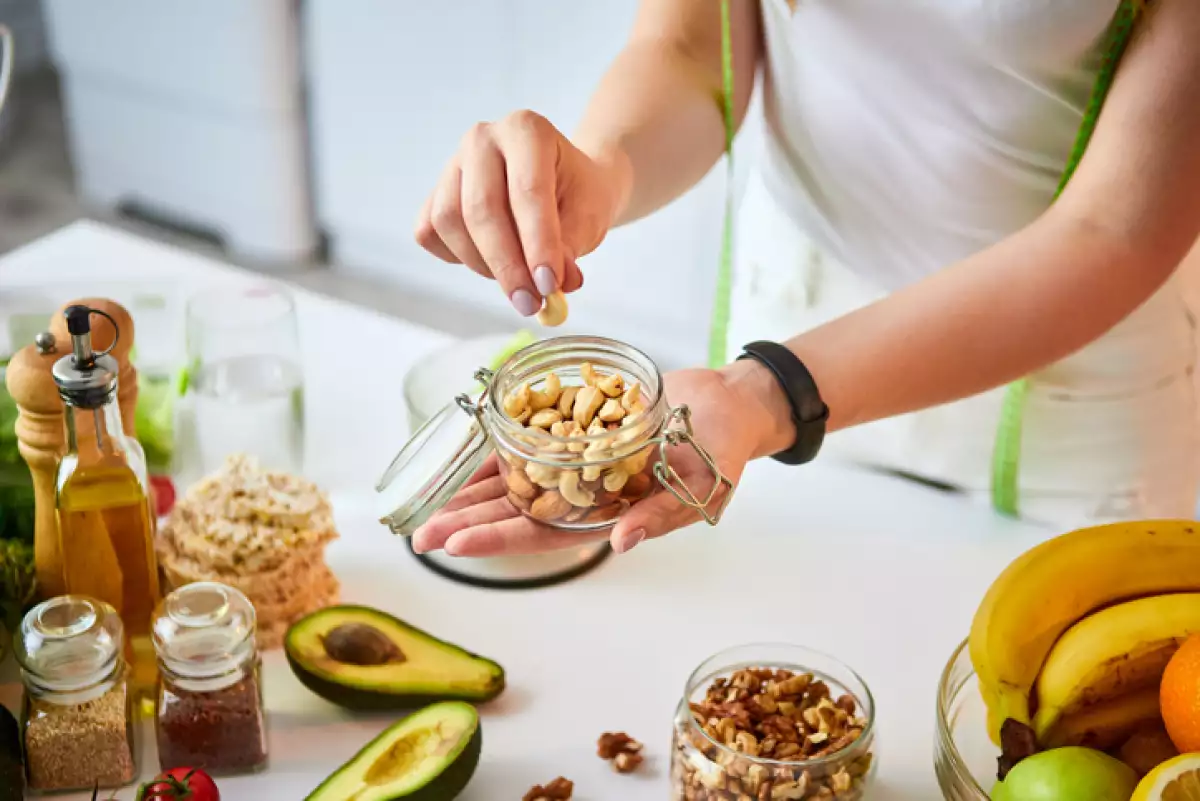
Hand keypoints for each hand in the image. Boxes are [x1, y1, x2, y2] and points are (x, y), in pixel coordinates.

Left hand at [412, 367, 772, 556]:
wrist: (727, 403)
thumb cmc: (722, 450)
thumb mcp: (701, 486)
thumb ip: (661, 515)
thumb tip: (622, 542)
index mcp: (609, 517)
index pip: (544, 536)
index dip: (498, 540)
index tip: (455, 544)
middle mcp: (585, 495)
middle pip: (516, 513)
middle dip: (467, 522)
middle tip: (418, 534)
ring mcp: (577, 463)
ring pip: (514, 481)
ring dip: (470, 491)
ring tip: (423, 503)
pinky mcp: (575, 429)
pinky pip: (528, 441)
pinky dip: (497, 446)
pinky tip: (462, 453)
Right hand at [414, 110, 628, 316]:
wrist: (566, 182)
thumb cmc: (579, 194)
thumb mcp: (590, 216)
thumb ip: (572, 247)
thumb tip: (554, 286)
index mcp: (526, 130)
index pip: (527, 191)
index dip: (537, 244)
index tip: (550, 286)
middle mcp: (483, 139)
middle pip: (481, 208)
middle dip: (507, 265)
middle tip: (530, 303)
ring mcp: (453, 164)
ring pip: (450, 222)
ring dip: (482, 265)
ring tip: (518, 282)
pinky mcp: (435, 192)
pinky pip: (430, 233)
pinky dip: (457, 258)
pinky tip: (489, 263)